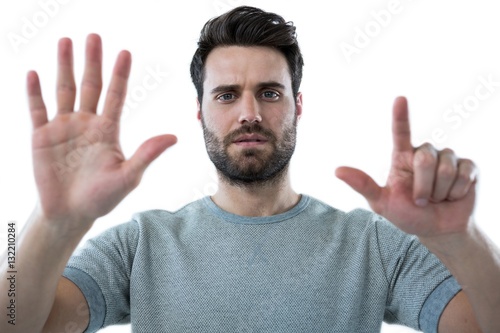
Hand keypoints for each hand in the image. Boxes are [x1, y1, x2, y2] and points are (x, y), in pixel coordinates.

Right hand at [28, 34, 176, 228]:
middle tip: (94, 36)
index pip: (116, 96)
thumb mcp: (128, 176)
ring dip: (64, 66)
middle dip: (92, 61)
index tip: (125, 52)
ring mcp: (64, 128)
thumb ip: (147, 154)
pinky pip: (38, 110)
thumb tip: (174, 136)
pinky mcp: (42, 137)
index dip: (120, 74)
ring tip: (66, 41)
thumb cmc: (102, 197)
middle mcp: (87, 123)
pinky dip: (35, 92)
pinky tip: (35, 73)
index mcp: (108, 130)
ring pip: (64, 90)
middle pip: (91, 85)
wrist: (71, 214)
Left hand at [335, 97, 476, 238]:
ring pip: (445, 168)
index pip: (401, 132)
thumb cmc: (408, 215)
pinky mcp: (467, 167)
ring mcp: (447, 158)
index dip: (401, 116)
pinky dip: (456, 192)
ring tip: (436, 199)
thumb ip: (363, 185)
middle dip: (423, 186)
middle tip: (421, 201)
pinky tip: (453, 196)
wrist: (438, 230)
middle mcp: (424, 154)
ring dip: (439, 192)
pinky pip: (464, 173)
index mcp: (402, 158)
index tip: (400, 99)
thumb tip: (337, 170)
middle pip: (425, 158)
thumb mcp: (382, 203)